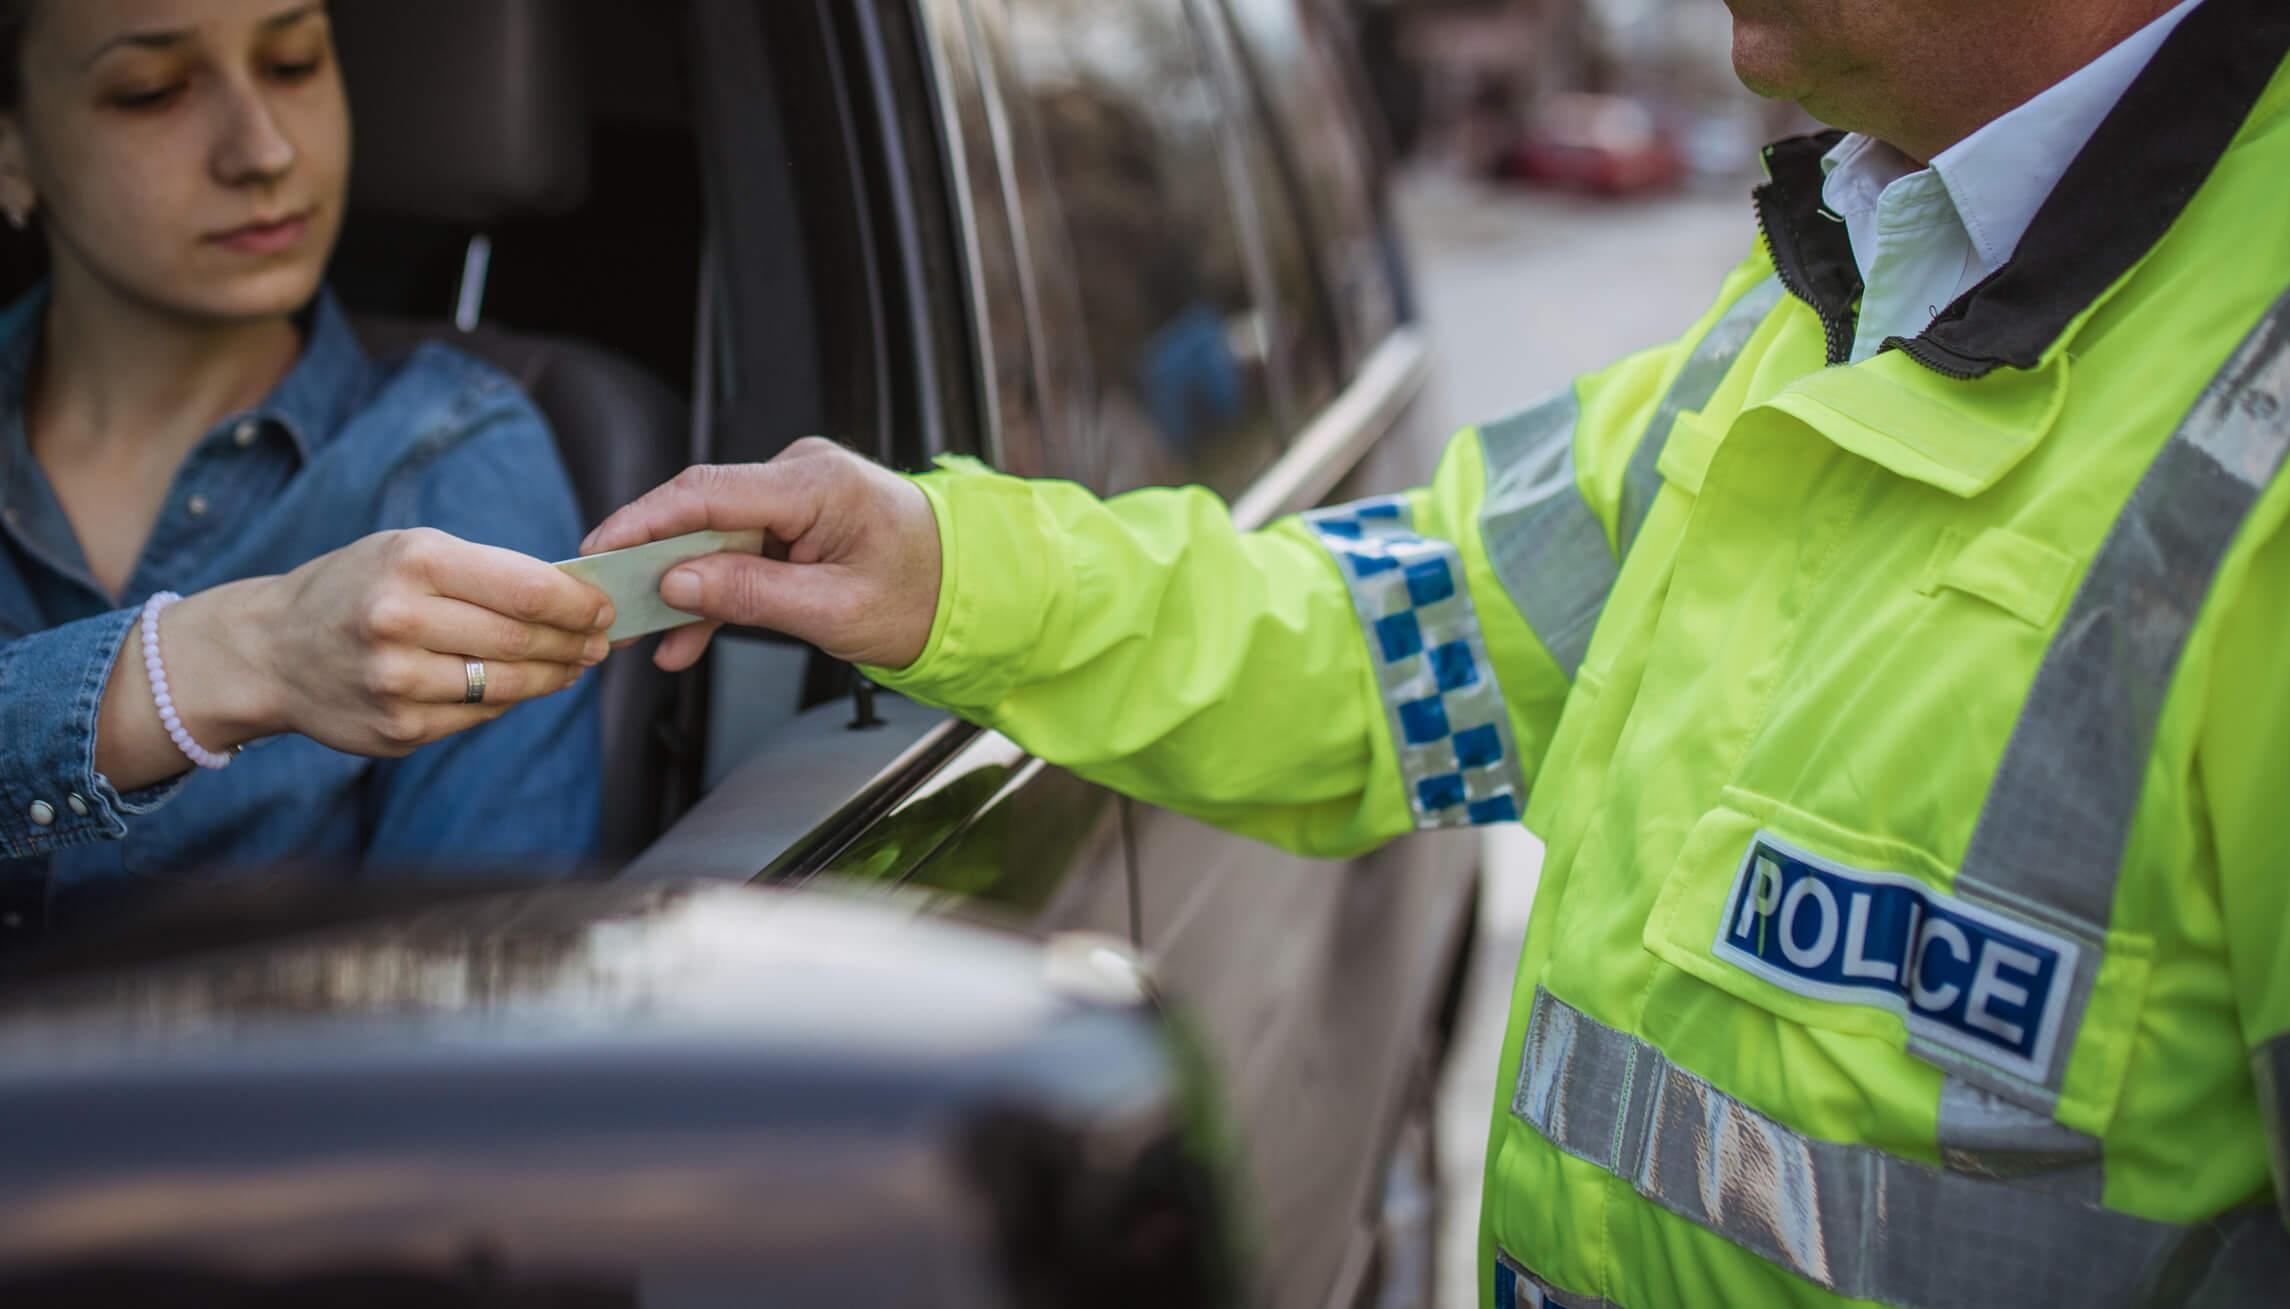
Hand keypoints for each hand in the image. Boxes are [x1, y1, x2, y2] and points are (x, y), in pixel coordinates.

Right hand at [172, 528, 614, 758]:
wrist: (270, 649)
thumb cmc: (357, 587)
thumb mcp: (410, 552)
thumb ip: (487, 571)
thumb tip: (574, 599)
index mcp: (413, 563)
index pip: (527, 590)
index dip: (579, 604)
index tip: (604, 608)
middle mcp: (400, 621)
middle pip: (524, 639)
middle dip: (574, 642)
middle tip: (599, 643)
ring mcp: (396, 681)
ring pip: (508, 685)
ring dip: (553, 677)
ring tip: (572, 664)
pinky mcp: (397, 729)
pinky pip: (477, 716)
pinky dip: (506, 701)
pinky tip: (516, 687)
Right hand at [580, 439, 942, 673]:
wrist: (974, 593)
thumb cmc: (925, 597)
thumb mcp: (835, 612)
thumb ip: (752, 595)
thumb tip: (677, 582)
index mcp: (818, 484)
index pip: (707, 492)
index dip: (643, 521)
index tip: (599, 551)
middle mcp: (802, 473)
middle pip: (701, 511)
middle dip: (651, 559)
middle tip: (605, 602)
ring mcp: (798, 493)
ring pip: (714, 535)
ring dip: (681, 585)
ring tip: (642, 635)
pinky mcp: (796, 517)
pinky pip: (739, 548)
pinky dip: (714, 590)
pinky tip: (685, 636)